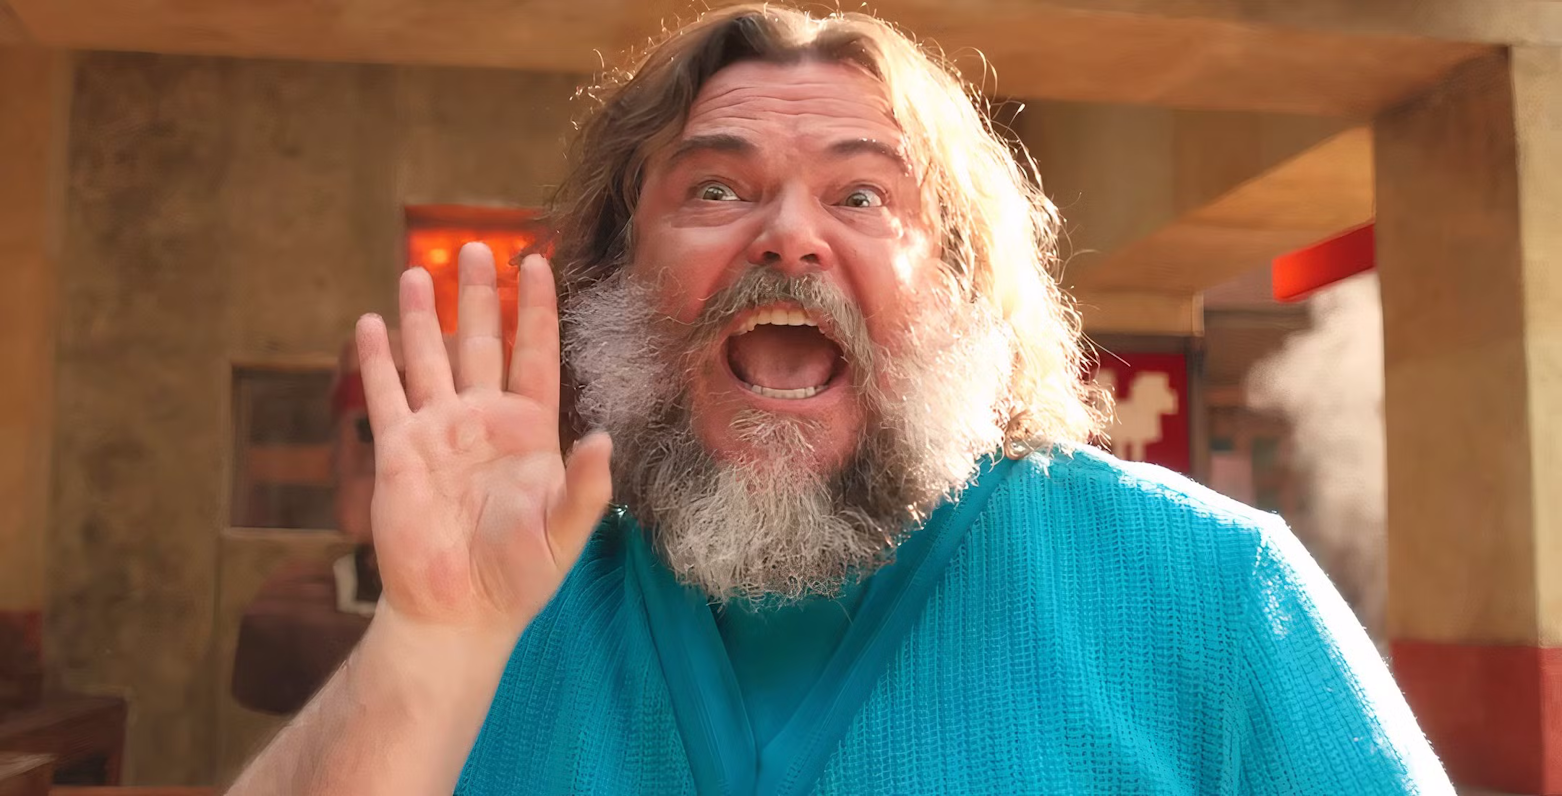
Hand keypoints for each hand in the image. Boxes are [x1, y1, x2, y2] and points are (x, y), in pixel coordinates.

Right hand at [355, 243, 611, 636]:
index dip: (536, 309)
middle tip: (477, 246)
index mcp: (529, 431)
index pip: (536, 354)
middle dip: (479, 295)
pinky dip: (377, 360)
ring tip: (417, 269)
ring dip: (422, 315)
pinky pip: (386, 395)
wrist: (459, 613)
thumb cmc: (519, 578)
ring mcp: (439, 433)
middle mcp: (483, 421)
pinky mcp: (399, 452)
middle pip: (481, 342)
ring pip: (429, 358)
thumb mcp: (564, 535)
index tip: (536, 262)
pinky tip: (370, 324)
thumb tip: (606, 440)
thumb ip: (586, 488)